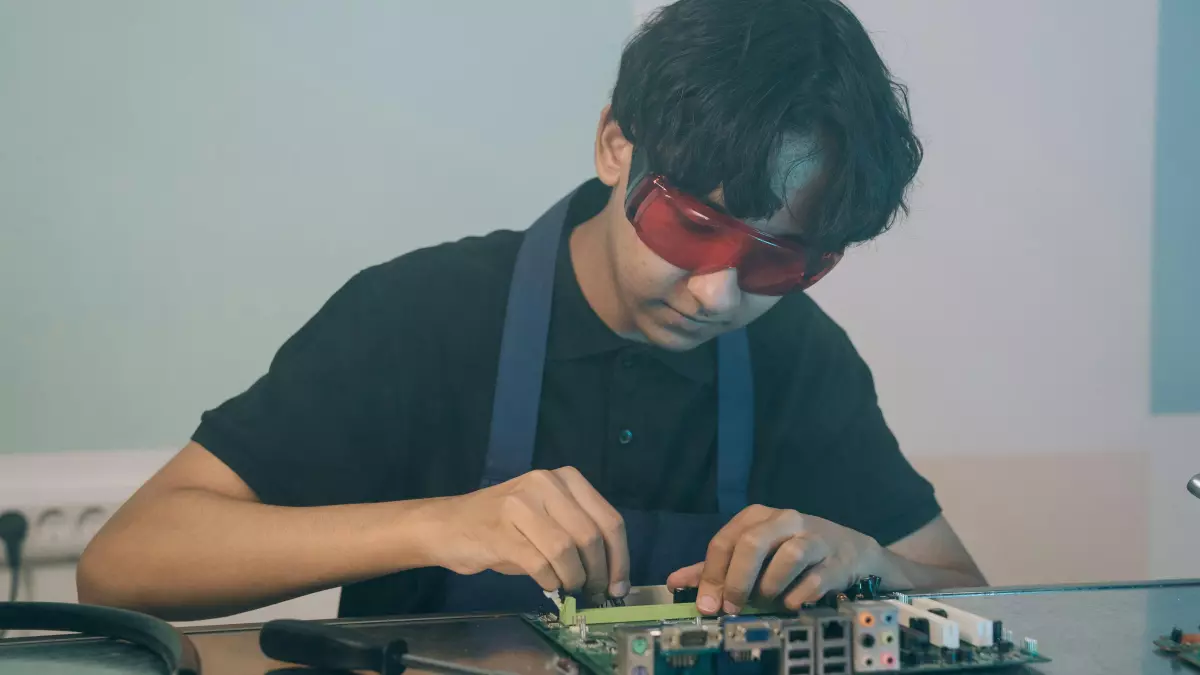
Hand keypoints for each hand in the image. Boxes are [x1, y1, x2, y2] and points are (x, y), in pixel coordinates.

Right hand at [429, 466, 629, 598]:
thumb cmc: (504, 525)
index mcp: (565, 478)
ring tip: (569, 587)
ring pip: (567, 550)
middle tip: (594, 592)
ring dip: (574, 578)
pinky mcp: (502, 531)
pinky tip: (547, 584)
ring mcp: (521, 505)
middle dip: (599, 573)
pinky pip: (540, 563)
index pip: (609, 519)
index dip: (620, 558)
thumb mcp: (548, 517)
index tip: (620, 585)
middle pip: (591, 536)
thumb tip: (612, 575)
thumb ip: (580, 534)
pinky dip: (550, 581)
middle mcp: (545, 484)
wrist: (449, 525)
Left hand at [666, 505, 884, 613]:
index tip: (707, 605)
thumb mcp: (751, 554)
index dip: (711, 576)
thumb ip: (713, 568)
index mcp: (757, 517)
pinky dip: (799, 595)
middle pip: (753, 543)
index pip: (724, 541)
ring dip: (771, 586)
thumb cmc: (790, 550)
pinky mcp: (836, 560)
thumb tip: (674, 582)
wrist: (847, 551)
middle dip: (737, 580)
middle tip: (732, 607)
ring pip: (789, 556)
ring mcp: (813, 537)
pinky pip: (815, 579)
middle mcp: (784, 520)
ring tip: (767, 601)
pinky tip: (792, 604)